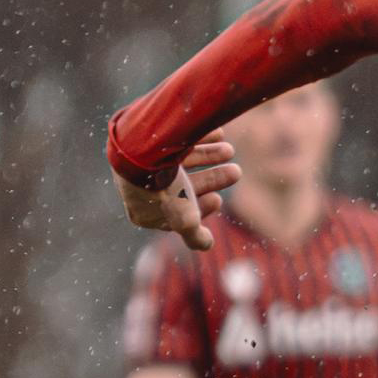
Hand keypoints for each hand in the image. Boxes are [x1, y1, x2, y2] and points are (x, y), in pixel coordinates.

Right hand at [119, 140, 243, 250]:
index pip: (176, 213)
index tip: (218, 199)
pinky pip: (173, 138)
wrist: (141, 150)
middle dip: (212, 178)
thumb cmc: (163, 189)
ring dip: (209, 155)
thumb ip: (194, 236)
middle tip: (236, 172)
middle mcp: (141, 185)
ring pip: (181, 159)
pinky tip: (218, 133)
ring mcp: (142, 162)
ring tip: (229, 150)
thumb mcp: (183, 219)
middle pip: (183, 184)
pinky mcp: (145, 139)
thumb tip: (207, 244)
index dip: (201, 208)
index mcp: (143, 208)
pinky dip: (197, 137)